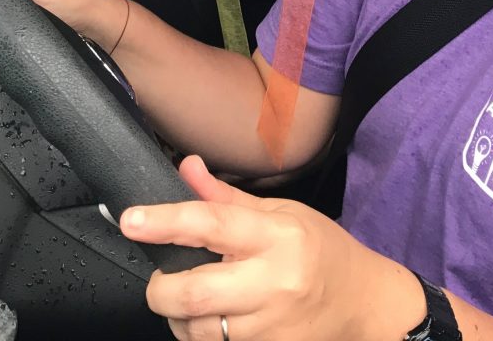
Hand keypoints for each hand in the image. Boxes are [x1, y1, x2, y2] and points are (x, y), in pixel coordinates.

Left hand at [122, 156, 423, 340]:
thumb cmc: (320, 248)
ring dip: (177, 317)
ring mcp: (270, 326)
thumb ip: (226, 198)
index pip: (210, 224)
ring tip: (185, 299)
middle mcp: (273, 283)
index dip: (164, 222)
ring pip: (198, 331)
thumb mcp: (280, 212)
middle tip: (158, 278)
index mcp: (275, 236)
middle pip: (193, 292)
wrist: (361, 302)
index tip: (131, 219)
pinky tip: (208, 319)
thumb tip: (185, 168)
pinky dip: (199, 335)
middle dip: (159, 288)